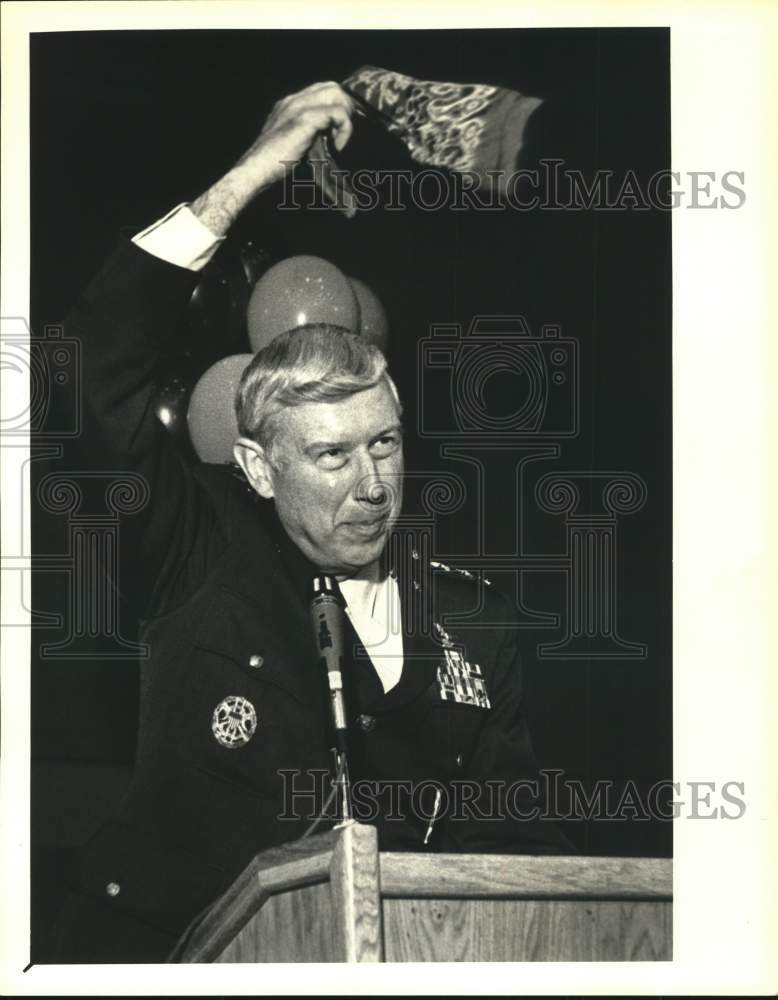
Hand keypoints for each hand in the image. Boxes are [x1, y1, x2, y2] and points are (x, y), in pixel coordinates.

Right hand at [192, 81, 353, 234]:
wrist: (255, 170)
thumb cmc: (272, 164)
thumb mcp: (292, 142)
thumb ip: (306, 132)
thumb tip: (328, 137)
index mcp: (289, 103)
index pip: (322, 89)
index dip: (337, 105)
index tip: (339, 130)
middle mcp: (294, 100)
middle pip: (332, 86)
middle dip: (345, 108)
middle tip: (343, 134)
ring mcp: (298, 107)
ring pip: (336, 94)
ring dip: (345, 117)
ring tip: (340, 139)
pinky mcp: (305, 119)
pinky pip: (337, 113)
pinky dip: (344, 129)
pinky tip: (336, 147)